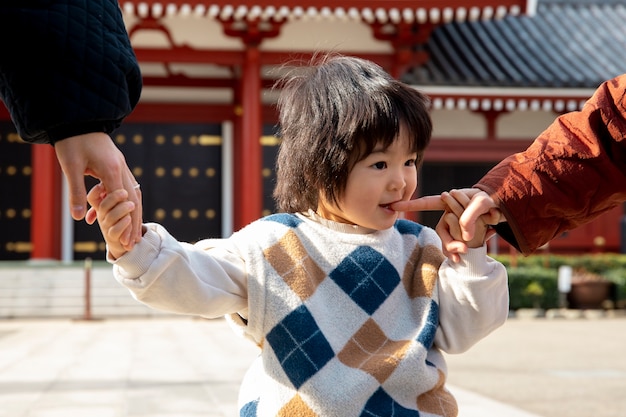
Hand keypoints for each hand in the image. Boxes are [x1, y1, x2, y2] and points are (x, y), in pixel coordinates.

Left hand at [54, 132, 141, 249]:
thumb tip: (77, 218)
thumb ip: (75, 192)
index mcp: (111, 170)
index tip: (125, 240)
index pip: (123, 202)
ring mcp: (121, 166)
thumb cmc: (71, 141)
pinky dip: (129, 202)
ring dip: (134, 214)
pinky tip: (126, 212)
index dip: (126, 223)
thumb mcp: (70, 167)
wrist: (77, 119)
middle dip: (135, 223)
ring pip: (134, 194)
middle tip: (133, 243)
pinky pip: (128, 186)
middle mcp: (121, 168)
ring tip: (132, 232)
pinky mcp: (117, 164)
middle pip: (134, 201)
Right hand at [391, 188, 502, 261]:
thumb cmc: (493, 199)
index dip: (410, 204)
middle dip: (447, 241)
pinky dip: (458, 252)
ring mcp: (456, 224)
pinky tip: (463, 258)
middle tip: (460, 252)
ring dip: (453, 248)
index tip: (394, 205)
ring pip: (448, 240)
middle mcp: (450, 212)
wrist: (506, 209)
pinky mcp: (463, 233)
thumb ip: (471, 215)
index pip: (428, 202)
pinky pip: (456, 245)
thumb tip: (464, 235)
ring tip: (462, 256)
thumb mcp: (483, 203)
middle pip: (440, 229)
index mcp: (450, 201)